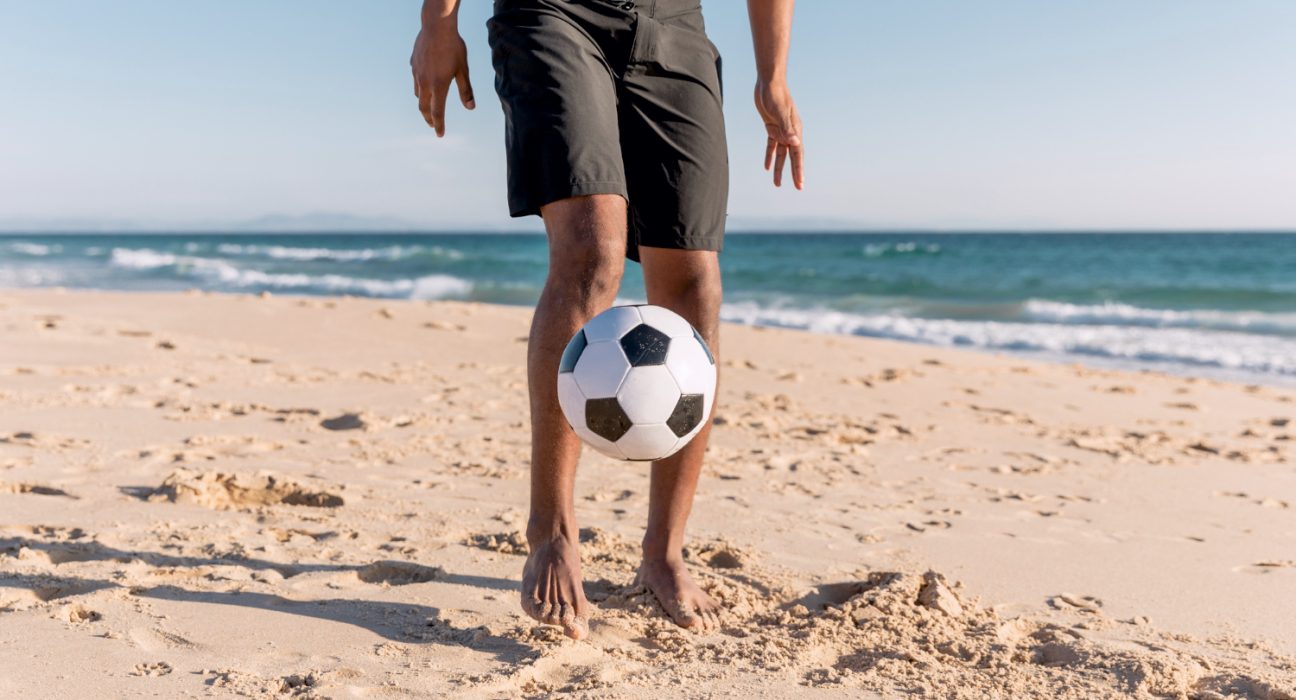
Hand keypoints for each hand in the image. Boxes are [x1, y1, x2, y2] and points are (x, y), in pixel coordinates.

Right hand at [411, 22, 474, 136]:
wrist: (436, 26)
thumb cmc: (453, 47)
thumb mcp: (463, 69)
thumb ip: (466, 90)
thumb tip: (471, 108)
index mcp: (438, 86)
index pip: (437, 112)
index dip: (439, 125)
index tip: (440, 134)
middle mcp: (424, 82)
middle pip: (424, 107)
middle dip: (428, 118)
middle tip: (432, 124)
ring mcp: (416, 73)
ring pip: (418, 94)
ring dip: (423, 103)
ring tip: (429, 105)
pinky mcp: (413, 64)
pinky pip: (415, 80)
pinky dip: (420, 87)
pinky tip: (425, 83)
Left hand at [754, 79, 803, 188]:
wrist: (769, 82)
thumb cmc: (776, 95)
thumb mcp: (780, 113)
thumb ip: (787, 129)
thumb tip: (795, 143)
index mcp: (795, 130)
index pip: (798, 155)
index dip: (799, 170)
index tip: (800, 184)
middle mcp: (790, 132)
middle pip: (792, 157)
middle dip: (794, 173)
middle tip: (797, 187)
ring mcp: (781, 130)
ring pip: (780, 153)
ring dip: (779, 168)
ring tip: (777, 183)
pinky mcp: (772, 127)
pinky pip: (771, 145)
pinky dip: (769, 156)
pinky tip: (766, 167)